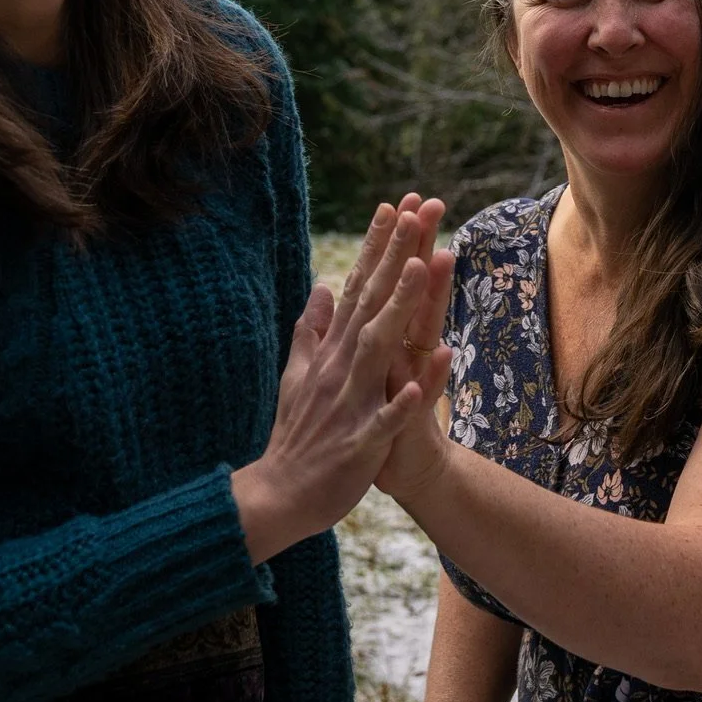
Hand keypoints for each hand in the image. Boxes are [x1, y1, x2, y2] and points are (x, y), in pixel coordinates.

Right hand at [235, 206, 447, 562]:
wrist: (280, 496)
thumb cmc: (299, 434)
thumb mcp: (300, 373)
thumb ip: (313, 330)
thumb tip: (322, 286)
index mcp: (332, 352)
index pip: (358, 288)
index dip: (378, 248)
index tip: (397, 205)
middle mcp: (340, 368)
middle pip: (372, 303)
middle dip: (397, 256)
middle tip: (420, 212)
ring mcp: (350, 404)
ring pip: (378, 349)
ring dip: (399, 309)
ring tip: (421, 270)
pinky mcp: (360, 443)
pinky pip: (386, 420)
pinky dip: (402, 402)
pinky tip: (420, 382)